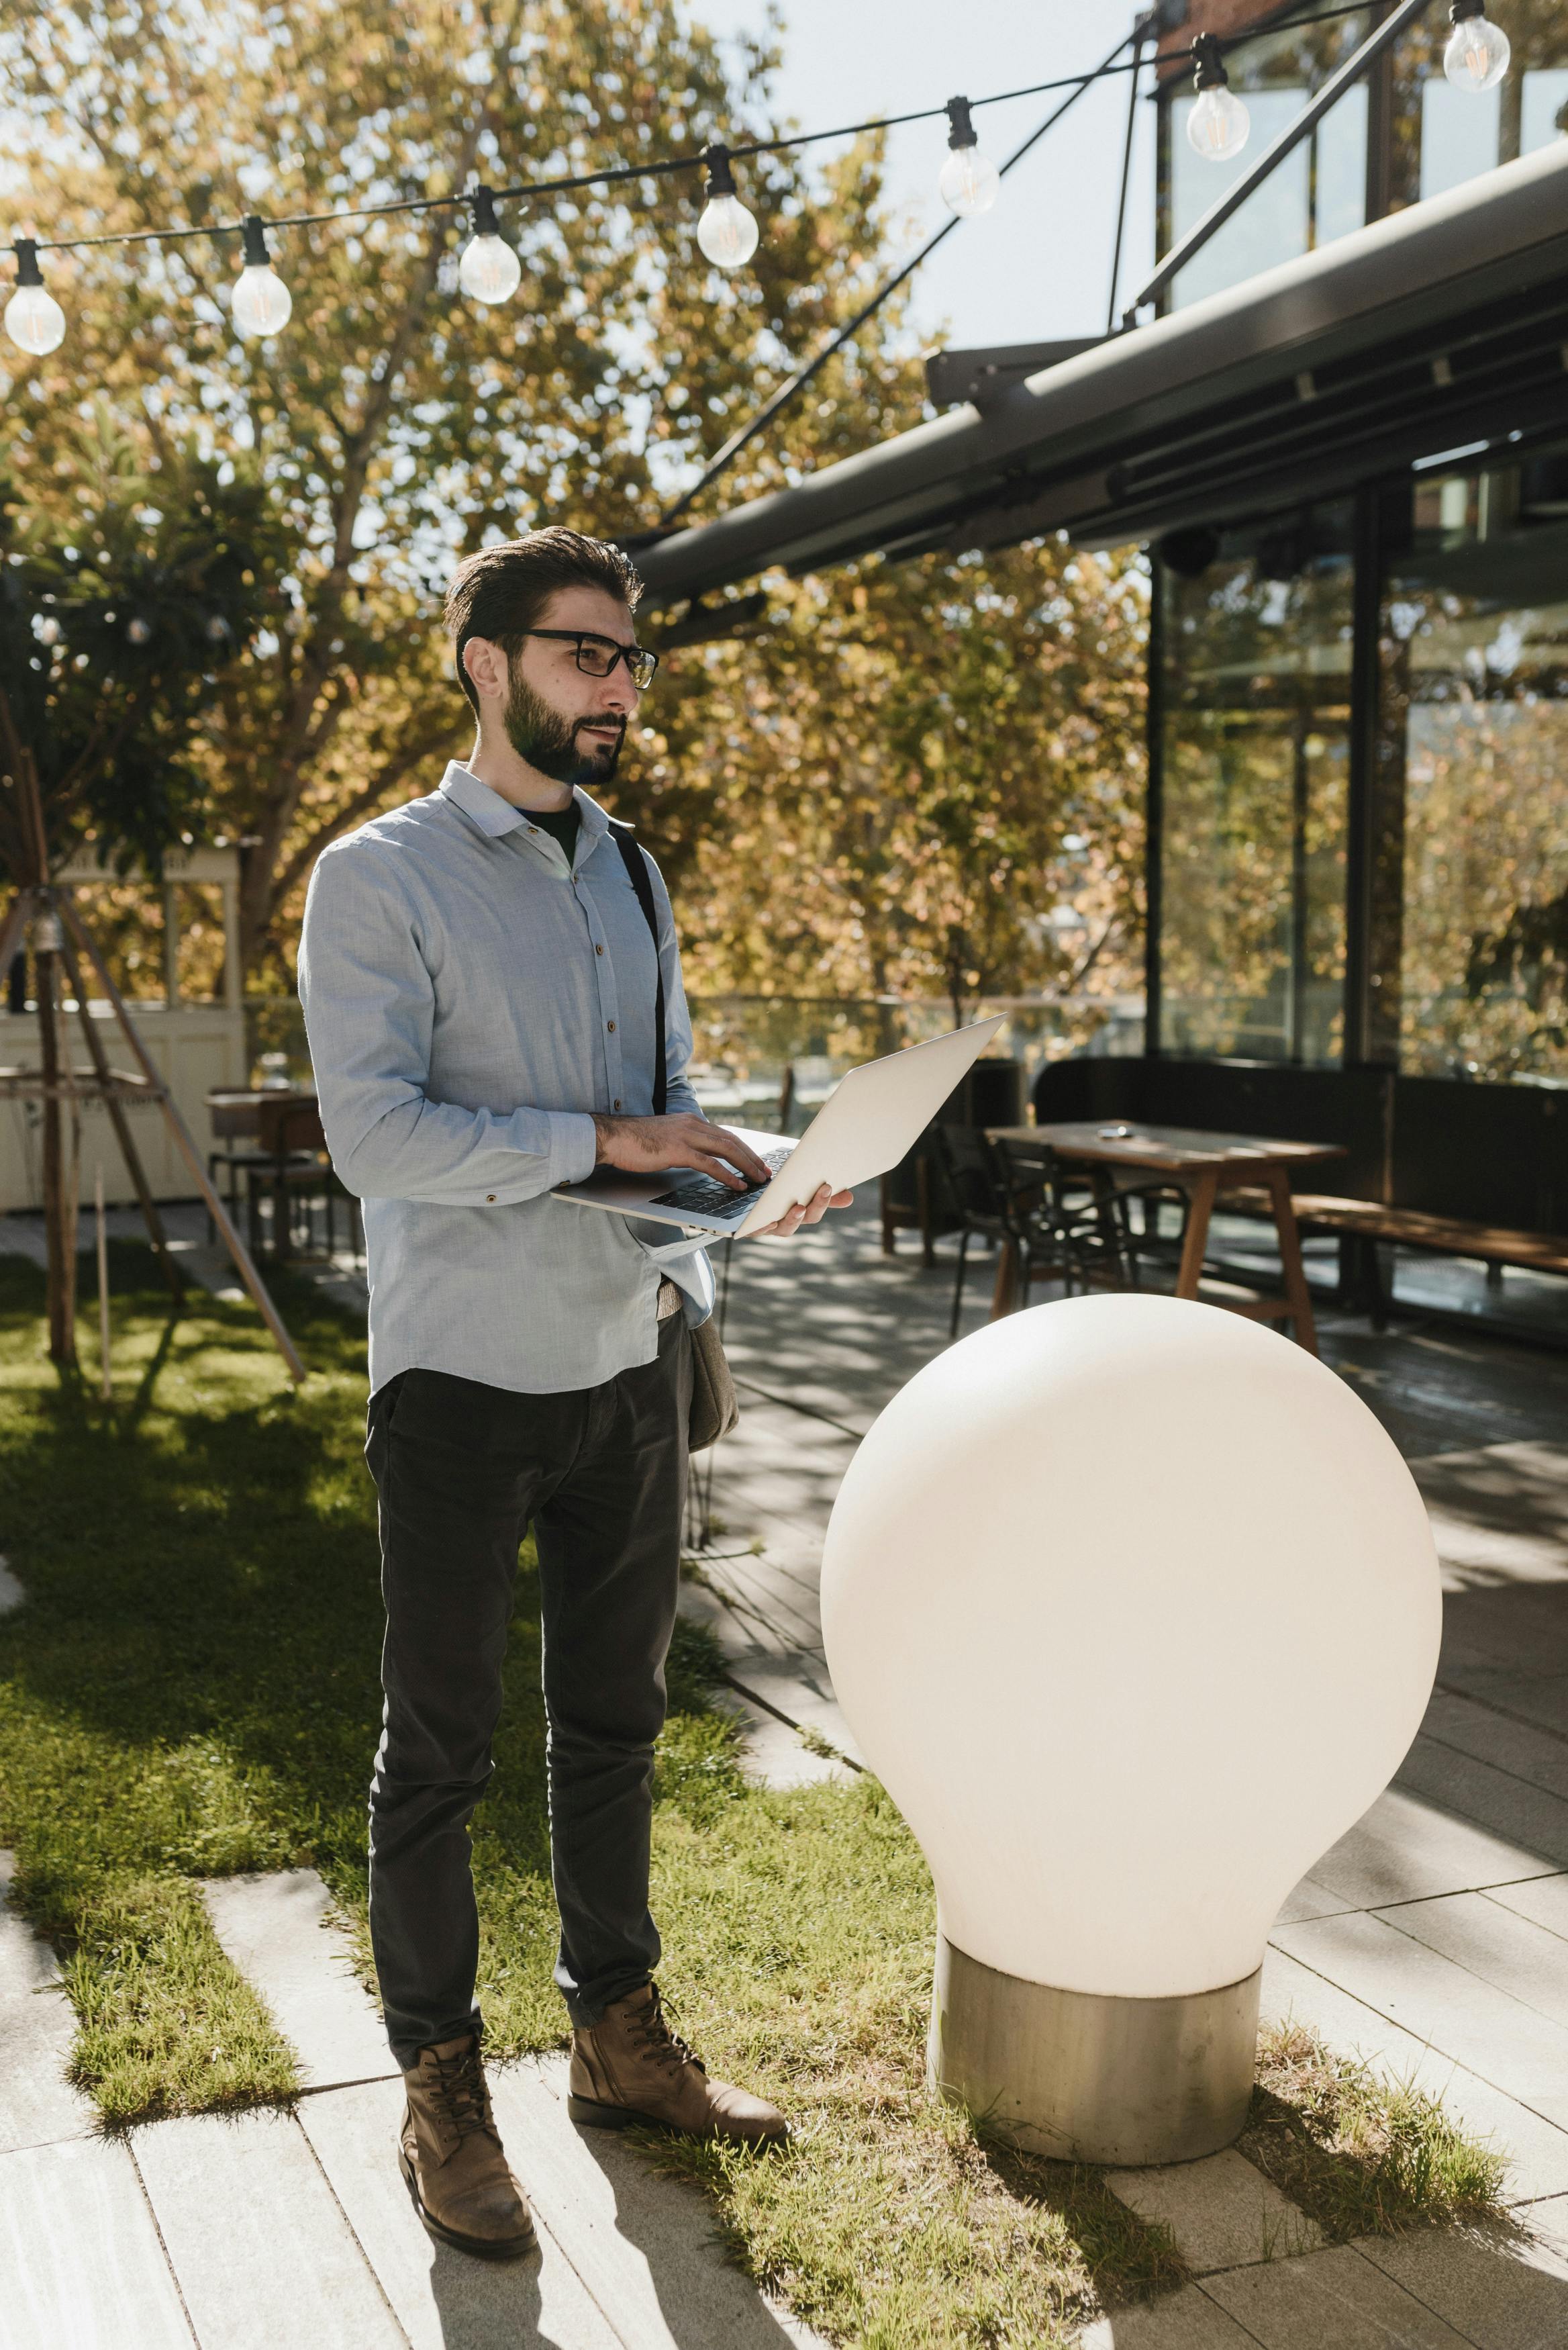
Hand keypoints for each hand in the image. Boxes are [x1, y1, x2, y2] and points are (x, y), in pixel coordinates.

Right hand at [592, 1111, 773, 1189]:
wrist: (613, 1137)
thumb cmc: (635, 1141)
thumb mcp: (666, 1137)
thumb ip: (684, 1143)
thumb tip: (698, 1156)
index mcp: (690, 1121)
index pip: (725, 1134)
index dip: (744, 1148)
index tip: (757, 1161)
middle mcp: (692, 1125)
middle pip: (732, 1140)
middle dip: (752, 1157)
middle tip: (766, 1172)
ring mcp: (685, 1137)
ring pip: (726, 1150)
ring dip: (746, 1165)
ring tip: (758, 1179)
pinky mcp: (678, 1151)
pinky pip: (710, 1164)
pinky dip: (727, 1175)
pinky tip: (737, 1185)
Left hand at [755, 1182, 853, 1237]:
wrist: (739, 1194)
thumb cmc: (772, 1191)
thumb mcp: (795, 1185)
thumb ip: (818, 1194)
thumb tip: (849, 1197)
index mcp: (797, 1213)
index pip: (815, 1211)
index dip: (824, 1201)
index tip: (830, 1185)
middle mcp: (784, 1222)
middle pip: (804, 1219)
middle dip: (816, 1206)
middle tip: (824, 1189)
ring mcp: (767, 1226)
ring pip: (783, 1228)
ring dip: (793, 1219)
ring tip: (799, 1207)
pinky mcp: (749, 1227)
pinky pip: (756, 1231)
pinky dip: (763, 1227)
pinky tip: (770, 1219)